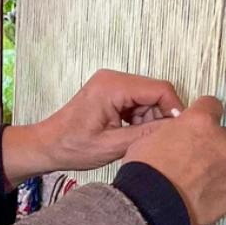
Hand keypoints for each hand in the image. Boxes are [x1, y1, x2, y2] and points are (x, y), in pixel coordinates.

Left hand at [1, 69, 183, 184]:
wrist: (47, 145)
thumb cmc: (71, 147)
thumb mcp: (112, 146)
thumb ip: (145, 136)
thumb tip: (175, 130)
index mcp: (112, 86)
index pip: (160, 89)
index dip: (174, 110)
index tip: (178, 132)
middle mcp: (113, 78)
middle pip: (155, 92)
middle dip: (160, 117)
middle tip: (152, 140)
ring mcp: (112, 83)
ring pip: (148, 98)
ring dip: (149, 119)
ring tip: (136, 140)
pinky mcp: (111, 92)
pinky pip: (137, 101)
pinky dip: (140, 118)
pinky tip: (130, 135)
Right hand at [120, 96, 225, 224]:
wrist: (149, 205)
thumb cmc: (145, 169)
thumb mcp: (149, 136)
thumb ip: (172, 131)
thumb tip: (176, 134)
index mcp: (200, 123)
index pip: (212, 105)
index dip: (203, 113)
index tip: (196, 122)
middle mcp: (220, 144)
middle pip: (224, 136)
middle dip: (211, 143)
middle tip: (190, 155)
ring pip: (225, 164)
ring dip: (211, 168)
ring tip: (188, 181)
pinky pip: (221, 190)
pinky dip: (210, 192)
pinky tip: (192, 198)